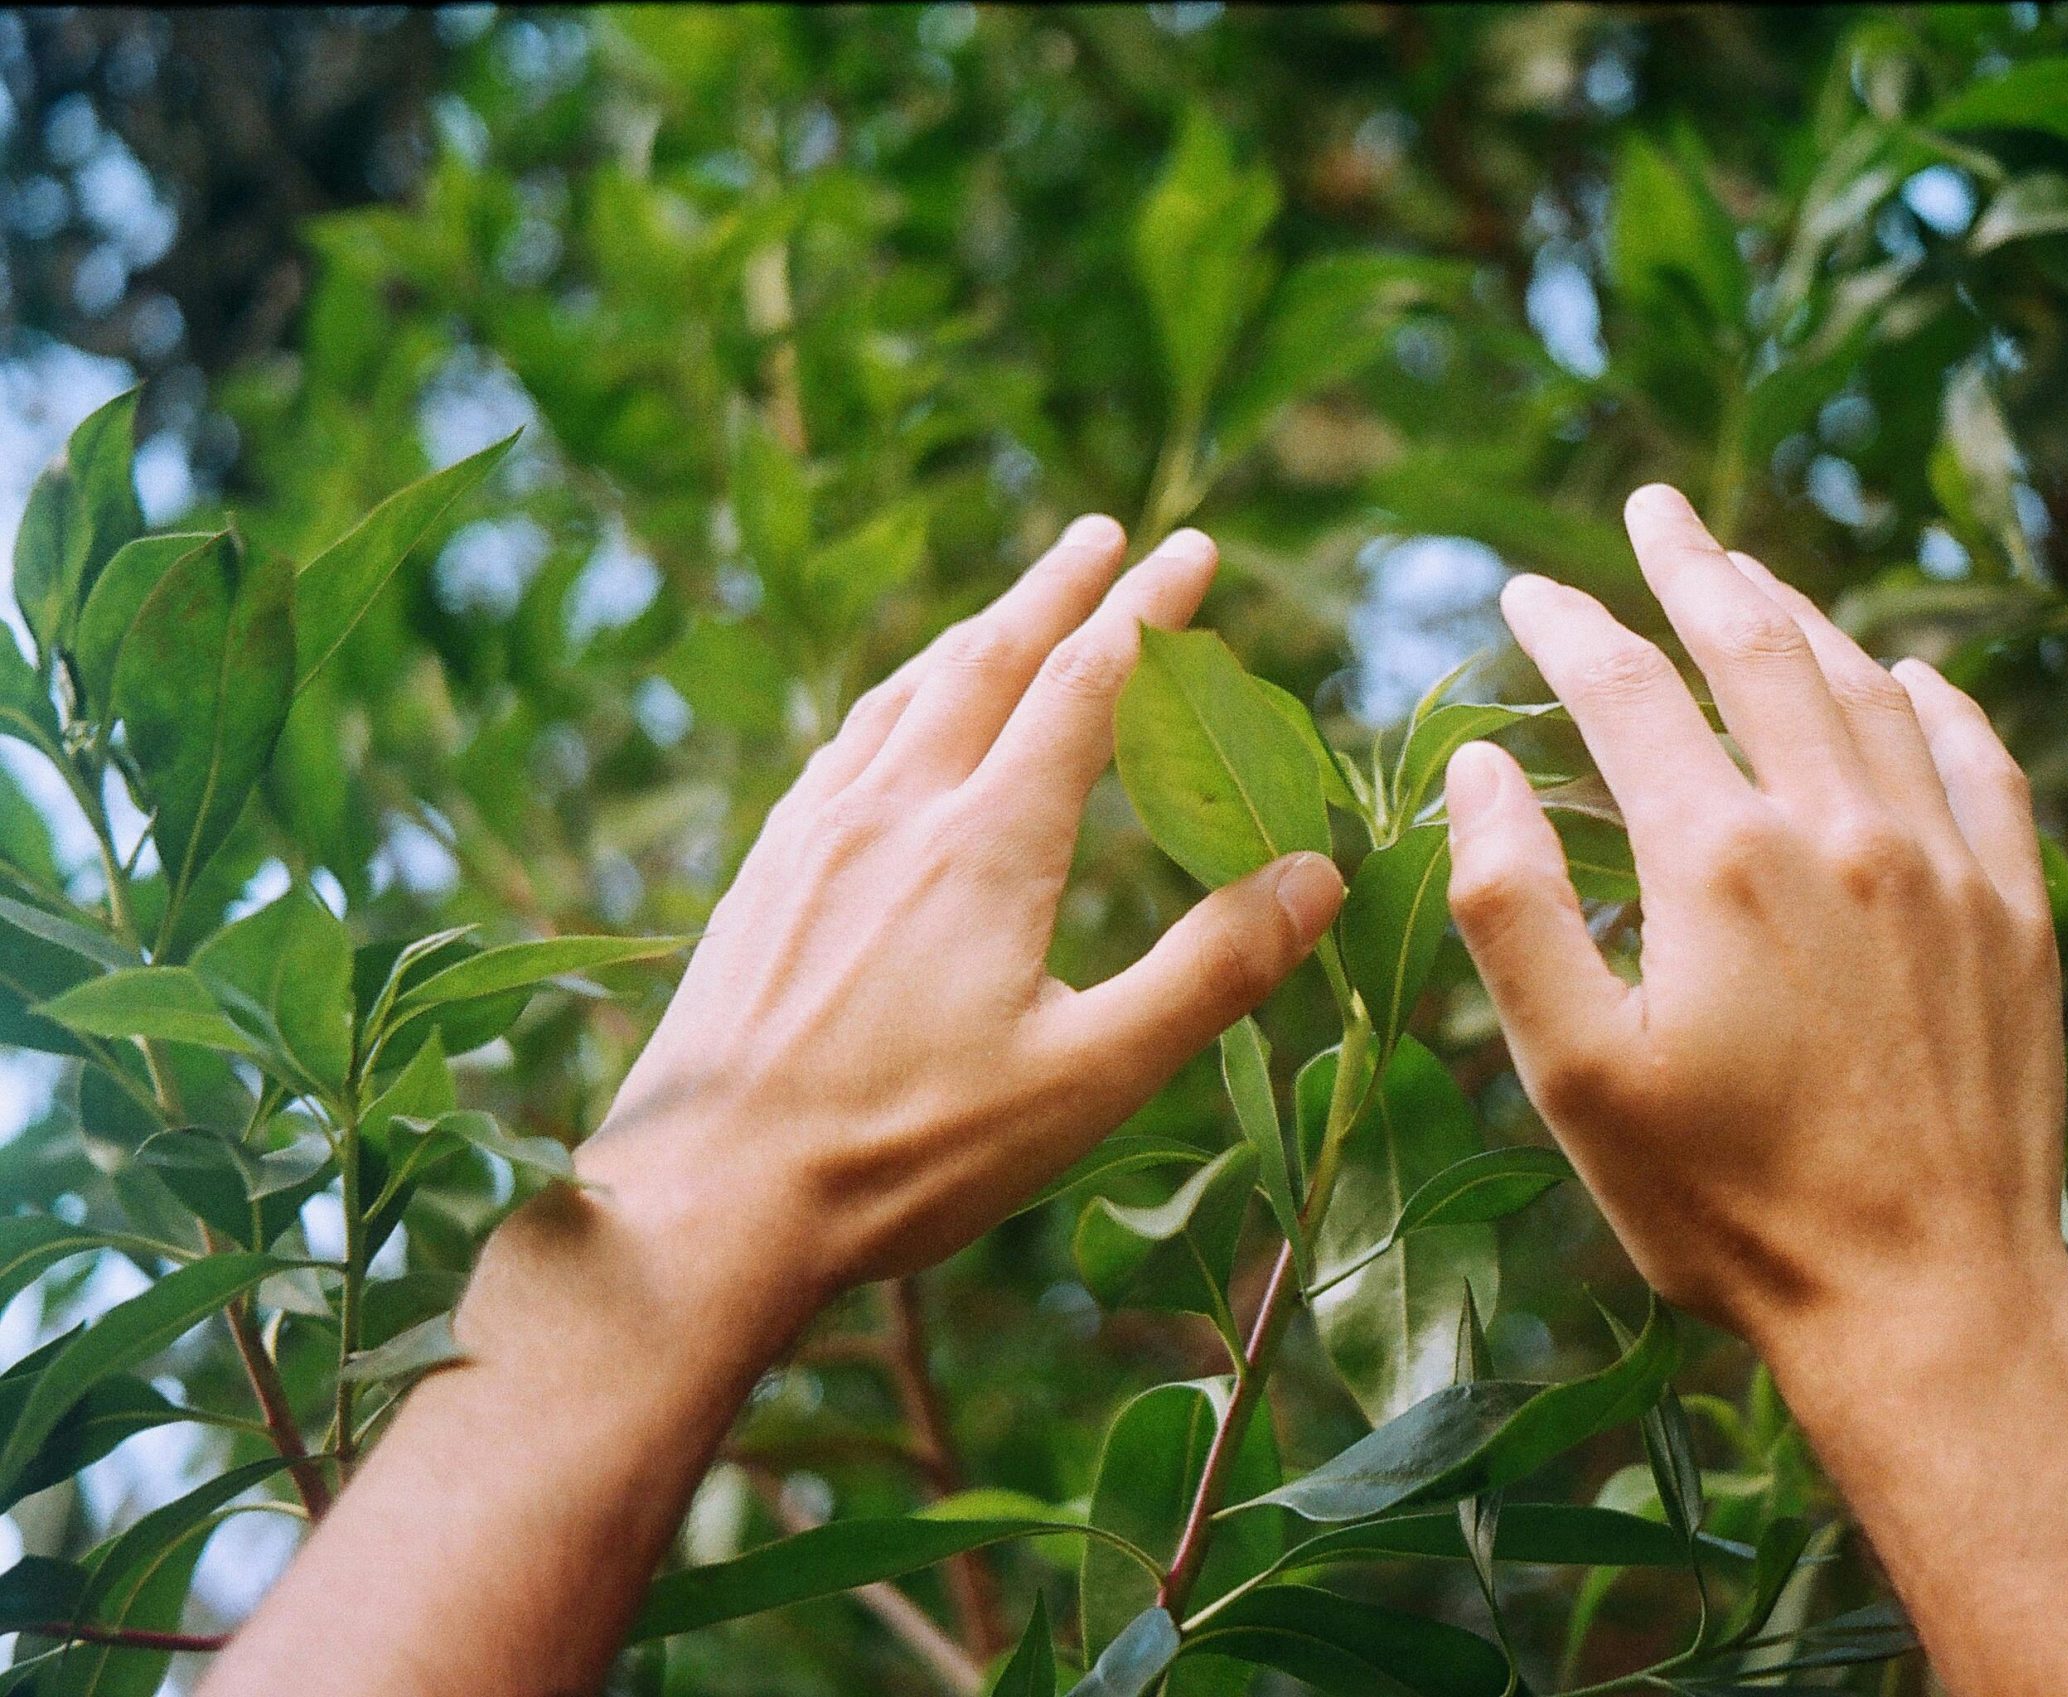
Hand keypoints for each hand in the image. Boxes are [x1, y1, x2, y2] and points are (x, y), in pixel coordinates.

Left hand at [586, 516, 1343, 1324]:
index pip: (1086, 686)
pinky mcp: (760, 877)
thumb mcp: (1089, 1078)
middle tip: (1104, 535)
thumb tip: (1318, 878)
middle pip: (987, 659)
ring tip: (1007, 610)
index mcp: (986, 845)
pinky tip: (886, 728)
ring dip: (968, 635)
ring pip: (903, 694)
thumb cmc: (908, 1152)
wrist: (708, 1201)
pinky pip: (839, 749)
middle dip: (1056, 590)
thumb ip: (1209, 970)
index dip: (1148, 612)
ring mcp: (813, 837)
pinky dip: (891, 703)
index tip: (1192, 551)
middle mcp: (894, 810)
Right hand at [1441, 484, 2067, 1359]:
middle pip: (1758, 647)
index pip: (1624, 692)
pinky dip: (1935, 699)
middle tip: (1656, 507)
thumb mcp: (1574, 1075)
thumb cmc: (1728, 1206)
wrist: (1929, 1299)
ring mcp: (1944, 863)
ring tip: (1754, 576)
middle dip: (1695, 565)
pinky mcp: (2015, 914)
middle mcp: (1840, 829)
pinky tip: (1910, 678)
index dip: (1567, 625)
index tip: (1523, 590)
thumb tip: (1482, 765)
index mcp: (1718, 860)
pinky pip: (1980, 760)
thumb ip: (1511, 904)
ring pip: (1867, 688)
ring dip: (1803, 615)